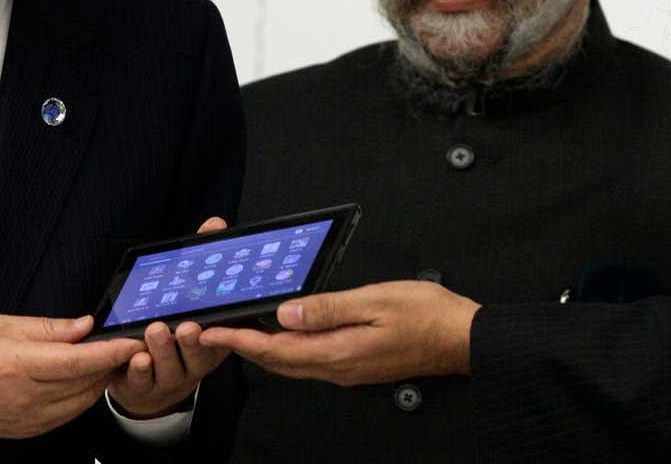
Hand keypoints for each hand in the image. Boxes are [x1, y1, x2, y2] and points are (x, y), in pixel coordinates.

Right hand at [0, 314, 143, 438]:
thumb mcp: (4, 325)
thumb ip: (49, 328)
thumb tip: (85, 326)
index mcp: (21, 364)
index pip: (80, 361)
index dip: (112, 352)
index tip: (133, 342)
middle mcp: (28, 396)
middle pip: (86, 382)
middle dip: (112, 365)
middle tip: (125, 346)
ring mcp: (28, 418)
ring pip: (81, 401)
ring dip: (99, 382)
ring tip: (106, 361)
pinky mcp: (27, 430)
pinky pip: (66, 415)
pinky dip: (81, 398)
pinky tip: (81, 381)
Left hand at [109, 217, 232, 417]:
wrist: (151, 384)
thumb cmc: (175, 334)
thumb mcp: (190, 298)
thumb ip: (201, 261)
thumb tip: (215, 224)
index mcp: (212, 340)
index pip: (222, 333)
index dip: (222, 327)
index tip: (215, 315)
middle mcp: (196, 361)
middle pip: (199, 355)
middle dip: (192, 340)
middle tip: (186, 326)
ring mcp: (171, 377)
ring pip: (170, 367)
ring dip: (163, 350)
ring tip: (155, 330)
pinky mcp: (145, 387)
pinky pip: (143, 381)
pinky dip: (140, 370)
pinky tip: (136, 357)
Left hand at [197, 280, 478, 385]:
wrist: (461, 339)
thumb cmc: (425, 314)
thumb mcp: (375, 301)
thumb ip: (327, 308)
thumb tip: (285, 314)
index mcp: (337, 352)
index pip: (274, 350)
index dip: (238, 341)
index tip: (209, 332)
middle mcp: (337, 367)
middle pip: (276, 362)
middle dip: (242, 347)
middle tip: (212, 330)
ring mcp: (346, 369)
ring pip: (291, 363)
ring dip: (262, 348)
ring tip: (238, 327)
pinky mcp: (355, 364)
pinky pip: (309, 360)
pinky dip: (286, 348)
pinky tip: (283, 330)